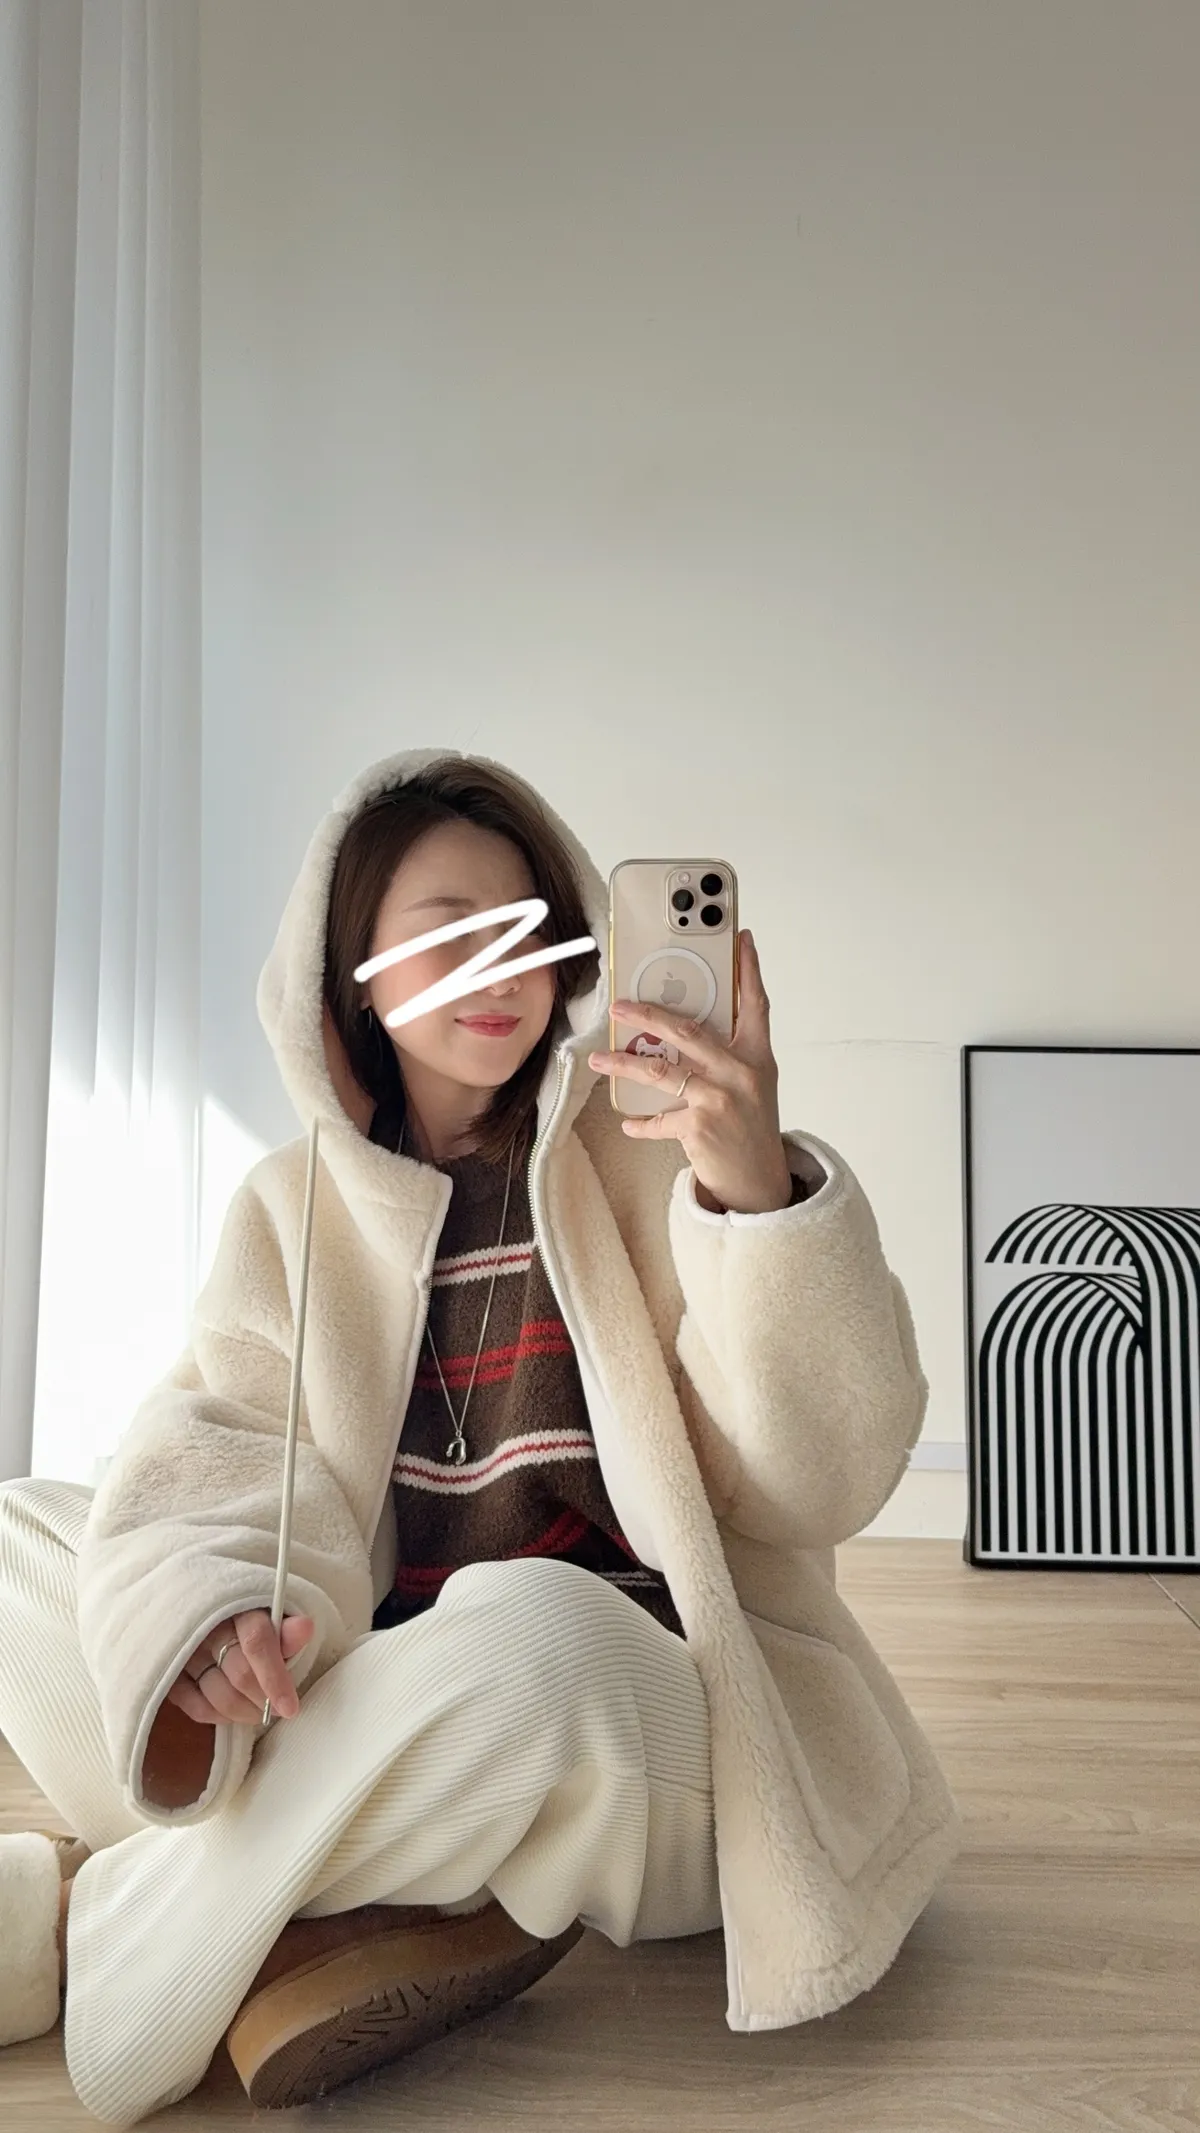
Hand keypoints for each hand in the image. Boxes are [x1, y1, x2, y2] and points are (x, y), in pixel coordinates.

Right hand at [166, 1610, 313, 1725]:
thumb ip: (287, 1629)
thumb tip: (304, 1628)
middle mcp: (208, 1628)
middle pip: (240, 1673)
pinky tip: (235, 1713)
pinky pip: (198, 1708)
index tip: (290, 1708)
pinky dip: (222, 1717)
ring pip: (220, 1695)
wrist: (208, 1616)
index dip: (275, 1677)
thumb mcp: (272, 1617)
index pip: (257, 1641)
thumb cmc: (249, 1619)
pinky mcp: (171, 1674)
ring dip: (247, 1713)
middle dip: (265, 1699)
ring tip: (261, 1711)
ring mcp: (185, 1652)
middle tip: (279, 1709)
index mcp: (238, 1606)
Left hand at [588, 929, 793, 1215]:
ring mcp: (719, 1099)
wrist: (760, 1181)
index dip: (749, 970)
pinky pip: (658, 1119)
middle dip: (648, 1014)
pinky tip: (629, 1123)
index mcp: (757, 1056)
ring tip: (598, 1060)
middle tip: (618, 1005)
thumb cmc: (751, 1126)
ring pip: (660, 1071)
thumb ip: (727, 1055)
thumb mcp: (753, 1083)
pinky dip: (641, 1123)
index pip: (755, 1004)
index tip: (741, 939)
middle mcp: (740, 1072)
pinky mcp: (699, 1127)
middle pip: (689, 1030)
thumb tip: (681, 1030)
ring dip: (623, 1065)